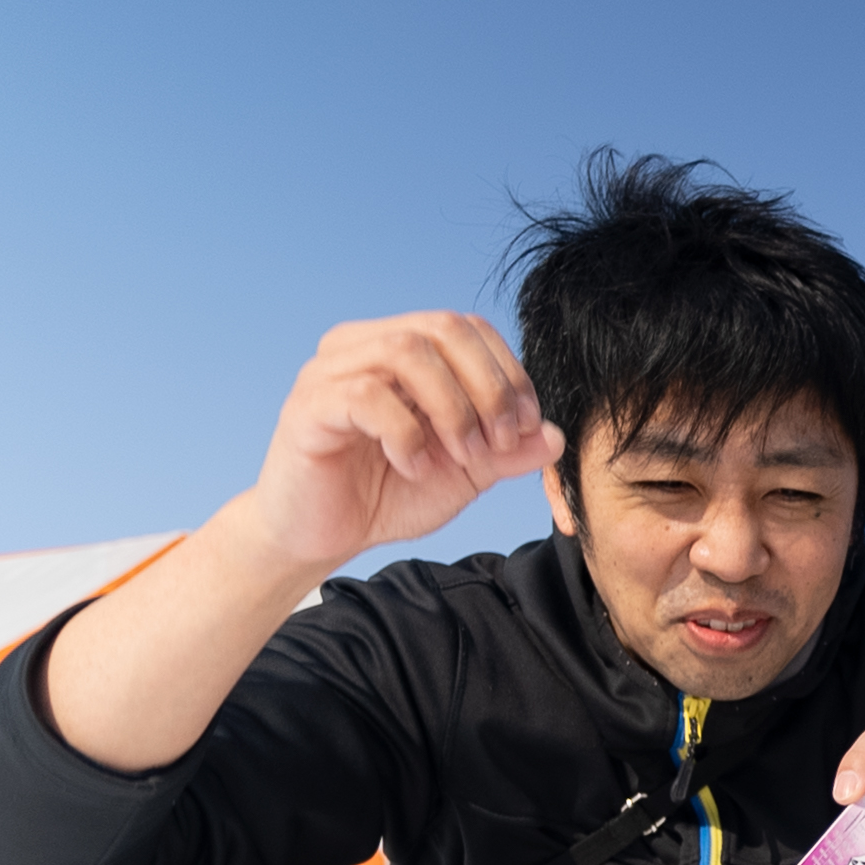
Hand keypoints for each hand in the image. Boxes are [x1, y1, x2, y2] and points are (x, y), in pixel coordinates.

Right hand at [249, 313, 558, 577]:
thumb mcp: (464, 474)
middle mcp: (362, 346)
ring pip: (407, 352)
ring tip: (460, 456)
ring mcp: (330, 371)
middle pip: (443, 328)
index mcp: (400, 348)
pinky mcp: (308, 406)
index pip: (468, 327)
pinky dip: (406, 434)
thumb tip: (556, 435)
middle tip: (498, 443)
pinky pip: (366, 396)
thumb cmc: (386, 495)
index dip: (509, 372)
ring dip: (452, 408)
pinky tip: (413, 467)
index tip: (527, 428)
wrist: (321, 536)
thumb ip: (508, 452)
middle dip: (488, 387)